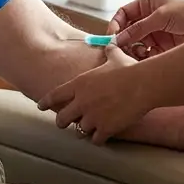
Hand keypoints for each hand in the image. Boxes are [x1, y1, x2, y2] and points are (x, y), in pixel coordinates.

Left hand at [36, 45, 153, 143]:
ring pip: (78, 131)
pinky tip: (102, 136)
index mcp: (80, 84)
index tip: (40, 106)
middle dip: (62, 122)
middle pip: (61, 119)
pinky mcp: (105, 128)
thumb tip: (111, 43)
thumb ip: (109, 52)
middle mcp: (82, 102)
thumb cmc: (129, 69)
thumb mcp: (115, 57)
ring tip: (88, 129)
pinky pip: (95, 140)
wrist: (143, 84)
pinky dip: (98, 139)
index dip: (46, 102)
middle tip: (65, 123)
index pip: (54, 95)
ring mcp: (92, 117)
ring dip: (83, 130)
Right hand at [109, 0, 183, 55]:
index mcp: (148, 5)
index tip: (111, 36)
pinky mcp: (164, 49)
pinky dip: (144, 59)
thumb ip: (139, 27)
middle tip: (119, 51)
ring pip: (137, 45)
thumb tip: (119, 37)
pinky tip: (146, 60)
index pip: (124, 14)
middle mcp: (150, 20)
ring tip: (135, 56)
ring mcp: (157, 35)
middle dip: (123, 41)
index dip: (116, 24)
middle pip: (128, 32)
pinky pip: (148, 55)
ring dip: (133, 51)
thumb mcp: (161, 16)